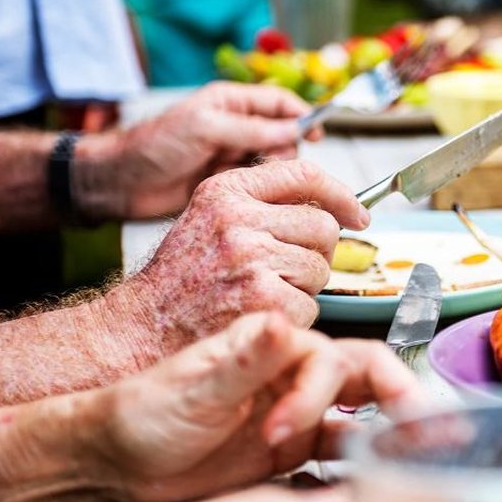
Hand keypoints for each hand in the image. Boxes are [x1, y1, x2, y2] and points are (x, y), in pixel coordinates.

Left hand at [76, 82, 321, 220]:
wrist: (121, 182)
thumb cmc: (154, 146)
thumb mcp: (205, 128)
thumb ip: (250, 130)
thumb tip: (293, 130)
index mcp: (230, 102)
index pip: (279, 101)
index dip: (301, 114)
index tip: (318, 133)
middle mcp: (235, 127)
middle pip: (282, 135)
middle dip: (286, 149)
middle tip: (273, 164)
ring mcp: (230, 155)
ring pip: (272, 162)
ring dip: (271, 172)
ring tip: (252, 179)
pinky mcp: (226, 182)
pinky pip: (257, 184)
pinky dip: (259, 190)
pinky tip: (249, 195)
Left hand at [88, 314, 425, 501]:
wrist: (119, 456)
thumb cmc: (144, 410)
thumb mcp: (192, 387)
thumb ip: (243, 360)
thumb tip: (281, 323)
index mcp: (275, 349)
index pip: (332, 359)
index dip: (319, 396)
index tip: (281, 432)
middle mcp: (294, 375)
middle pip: (368, 377)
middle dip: (399, 399)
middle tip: (420, 431)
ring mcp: (297, 412)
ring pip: (363, 414)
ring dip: (391, 429)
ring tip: (417, 456)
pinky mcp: (292, 449)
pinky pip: (342, 452)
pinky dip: (363, 465)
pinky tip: (373, 482)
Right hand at [114, 160, 366, 347]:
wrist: (144, 328)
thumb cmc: (182, 278)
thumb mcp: (210, 218)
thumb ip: (260, 202)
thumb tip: (330, 204)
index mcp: (227, 190)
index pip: (304, 173)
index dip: (341, 194)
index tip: (357, 214)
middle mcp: (239, 218)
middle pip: (323, 226)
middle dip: (316, 252)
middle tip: (286, 271)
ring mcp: (252, 259)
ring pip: (320, 268)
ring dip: (303, 287)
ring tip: (263, 293)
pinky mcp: (264, 300)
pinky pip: (312, 306)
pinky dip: (294, 318)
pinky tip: (261, 316)